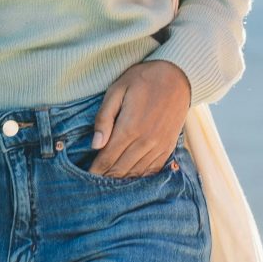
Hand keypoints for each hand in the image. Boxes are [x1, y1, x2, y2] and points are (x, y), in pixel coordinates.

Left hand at [90, 60, 191, 177]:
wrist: (177, 77)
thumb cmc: (143, 80)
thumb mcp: (117, 90)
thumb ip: (104, 118)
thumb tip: (95, 145)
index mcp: (129, 128)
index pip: (106, 159)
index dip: (94, 170)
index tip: (84, 177)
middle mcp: (145, 142)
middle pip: (120, 170)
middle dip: (105, 178)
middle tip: (93, 184)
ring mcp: (158, 146)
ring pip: (136, 173)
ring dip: (121, 180)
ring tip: (108, 184)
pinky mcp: (168, 148)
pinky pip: (152, 170)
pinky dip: (139, 177)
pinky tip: (130, 179)